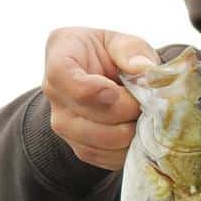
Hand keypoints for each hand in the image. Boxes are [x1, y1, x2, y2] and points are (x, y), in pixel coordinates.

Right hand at [42, 27, 160, 170]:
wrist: (104, 80)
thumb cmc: (111, 56)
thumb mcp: (122, 42)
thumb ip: (132, 50)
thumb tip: (143, 70)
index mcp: (60, 58)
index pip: (62, 77)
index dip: (89, 89)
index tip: (114, 91)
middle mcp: (55, 94)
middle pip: (88, 115)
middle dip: (126, 110)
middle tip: (146, 100)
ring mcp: (65, 125)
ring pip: (101, 141)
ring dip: (131, 130)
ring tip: (143, 114)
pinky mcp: (81, 148)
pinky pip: (108, 157)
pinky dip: (130, 148)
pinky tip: (139, 131)